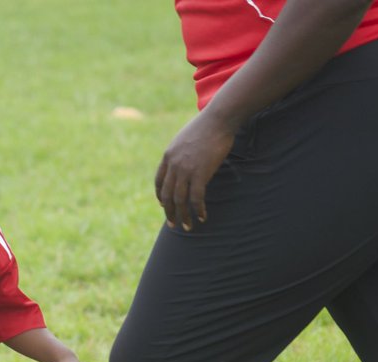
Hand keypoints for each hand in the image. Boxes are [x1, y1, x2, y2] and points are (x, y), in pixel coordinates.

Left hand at [155, 109, 236, 230]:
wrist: (218, 119)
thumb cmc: (206, 126)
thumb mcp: (185, 139)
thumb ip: (181, 153)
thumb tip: (186, 162)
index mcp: (168, 156)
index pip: (158, 182)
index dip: (160, 196)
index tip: (163, 206)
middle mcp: (173, 165)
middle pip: (167, 195)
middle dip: (169, 213)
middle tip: (173, 225)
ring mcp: (186, 170)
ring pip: (180, 200)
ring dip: (183, 216)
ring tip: (188, 227)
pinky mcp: (200, 173)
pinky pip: (196, 198)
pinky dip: (198, 210)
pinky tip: (203, 217)